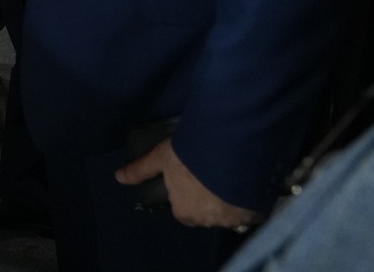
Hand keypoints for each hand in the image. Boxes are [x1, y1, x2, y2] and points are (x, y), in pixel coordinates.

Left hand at [116, 138, 261, 230]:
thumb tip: (118, 178)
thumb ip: (141, 170)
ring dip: (228, 198)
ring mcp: (233, 219)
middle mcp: (207, 221)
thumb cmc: (189, 156)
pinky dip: (248, 199)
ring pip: (228, 211)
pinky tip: (245, 179)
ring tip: (228, 173)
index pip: (183, 208)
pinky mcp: (255, 213)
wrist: (229, 152)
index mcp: (184, 212)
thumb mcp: (161, 158)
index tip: (191, 176)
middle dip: (207, 197)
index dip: (186, 192)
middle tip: (210, 172)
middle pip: (205, 212)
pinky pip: (250, 210)